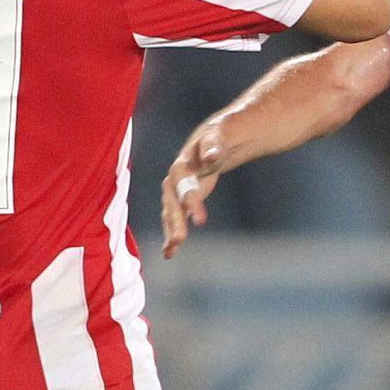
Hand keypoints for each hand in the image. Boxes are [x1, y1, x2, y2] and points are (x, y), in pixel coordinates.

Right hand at [160, 122, 227, 258]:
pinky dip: (171, 233)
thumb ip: (214, 145)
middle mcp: (175, 178)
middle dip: (175, 220)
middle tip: (180, 239)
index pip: (184, 183)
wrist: (215, 139)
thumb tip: (210, 156)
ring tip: (172, 249)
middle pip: (172, 201)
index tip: (200, 219)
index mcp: (183, 163)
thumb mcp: (220, 136)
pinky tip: (169, 252)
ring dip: (170, 229)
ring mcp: (177, 189)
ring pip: (170, 211)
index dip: (190, 199)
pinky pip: (174, 217)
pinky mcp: (182, 199)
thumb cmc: (219, 137)